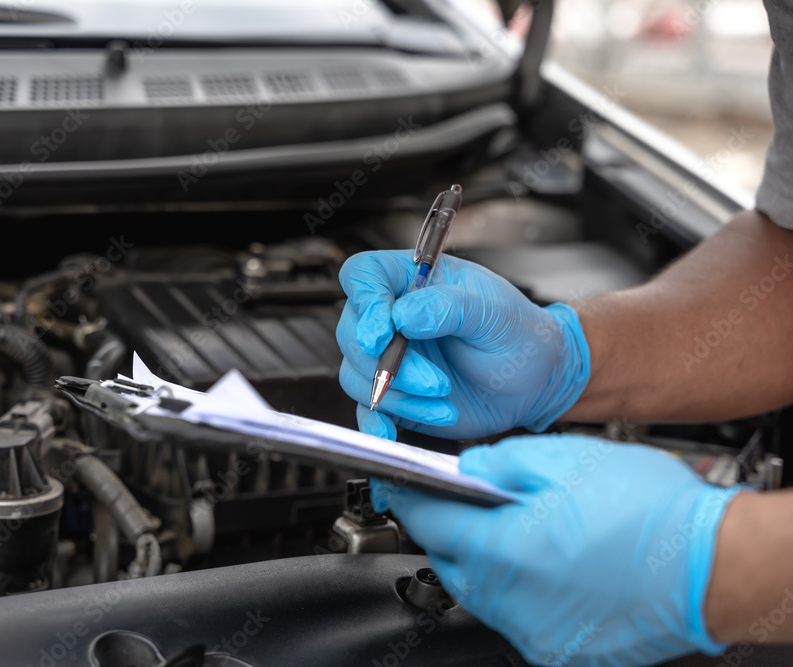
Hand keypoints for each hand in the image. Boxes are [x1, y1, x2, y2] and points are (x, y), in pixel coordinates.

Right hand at [337, 250, 589, 439]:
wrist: (535, 382)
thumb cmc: (519, 336)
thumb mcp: (494, 313)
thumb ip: (449, 307)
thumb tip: (403, 315)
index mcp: (414, 281)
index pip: (364, 276)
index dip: (364, 302)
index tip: (382, 334)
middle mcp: (393, 317)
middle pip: (352, 332)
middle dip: (389, 364)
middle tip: (434, 382)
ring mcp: (390, 357)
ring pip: (357, 374)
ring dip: (395, 396)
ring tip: (442, 401)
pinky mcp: (394, 394)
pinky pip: (366, 410)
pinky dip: (375, 423)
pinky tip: (393, 433)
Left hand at [372, 434, 743, 666]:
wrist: (717, 566)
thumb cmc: (650, 512)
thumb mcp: (563, 459)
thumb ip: (497, 462)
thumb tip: (463, 468)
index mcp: (502, 551)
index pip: (426, 523)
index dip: (409, 497)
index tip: (400, 483)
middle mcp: (510, 602)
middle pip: (449, 559)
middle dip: (453, 527)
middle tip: (481, 499)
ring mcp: (533, 634)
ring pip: (481, 590)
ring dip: (489, 558)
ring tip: (531, 528)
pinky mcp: (558, 651)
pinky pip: (516, 615)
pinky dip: (521, 589)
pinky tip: (554, 562)